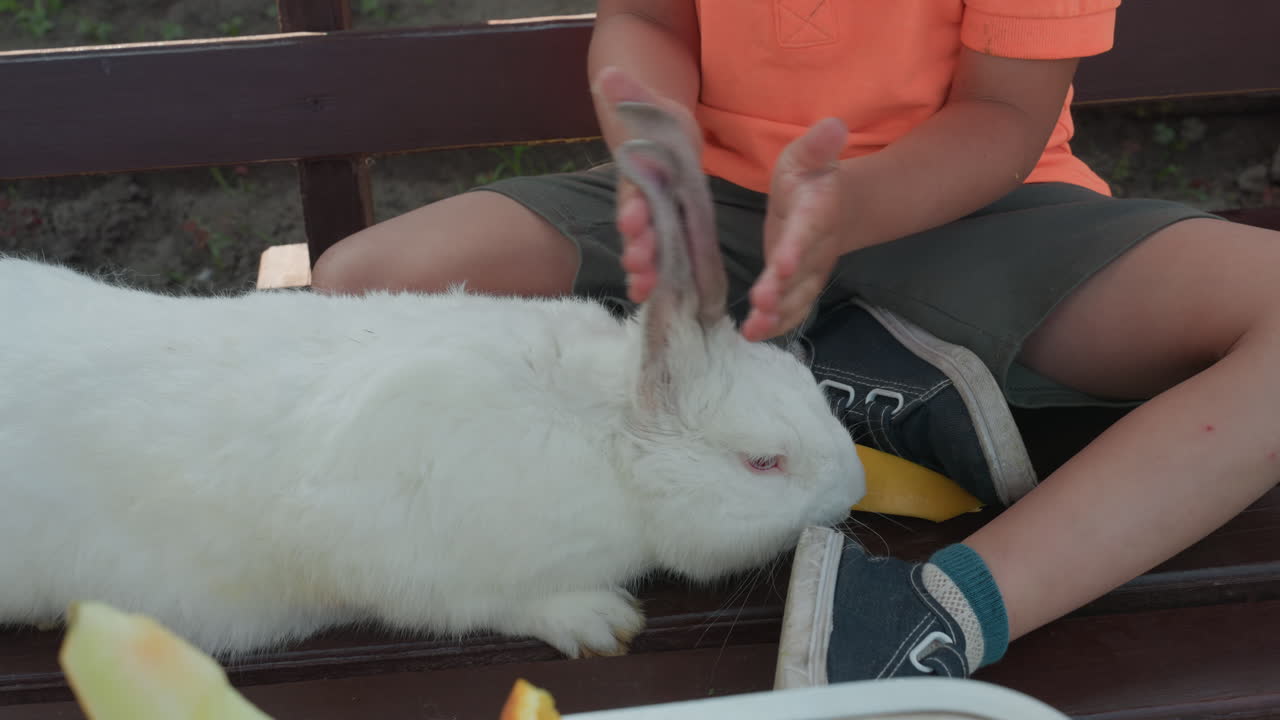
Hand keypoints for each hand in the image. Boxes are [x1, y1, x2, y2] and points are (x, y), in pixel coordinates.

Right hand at [592, 65, 701, 303]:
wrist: (666, 139)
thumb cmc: (657, 125)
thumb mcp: (650, 107)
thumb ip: (630, 96)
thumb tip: (608, 75)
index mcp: (639, 178)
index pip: (632, 195)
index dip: (632, 207)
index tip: (633, 220)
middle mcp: (643, 206)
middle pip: (639, 232)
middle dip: (638, 249)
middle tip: (638, 266)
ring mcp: (657, 223)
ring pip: (649, 252)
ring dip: (645, 271)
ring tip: (643, 290)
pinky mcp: (675, 233)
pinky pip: (669, 260)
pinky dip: (662, 278)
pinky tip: (658, 297)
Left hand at [741, 117, 848, 341]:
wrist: (828, 202)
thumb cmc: (809, 175)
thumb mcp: (808, 154)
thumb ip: (818, 144)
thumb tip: (834, 124)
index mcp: (816, 212)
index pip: (806, 232)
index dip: (795, 250)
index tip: (781, 266)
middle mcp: (816, 248)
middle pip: (800, 273)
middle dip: (781, 290)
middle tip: (760, 304)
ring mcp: (809, 271)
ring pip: (796, 297)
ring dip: (776, 314)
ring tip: (753, 329)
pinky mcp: (797, 286)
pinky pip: (791, 309)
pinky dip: (774, 324)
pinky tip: (752, 335)